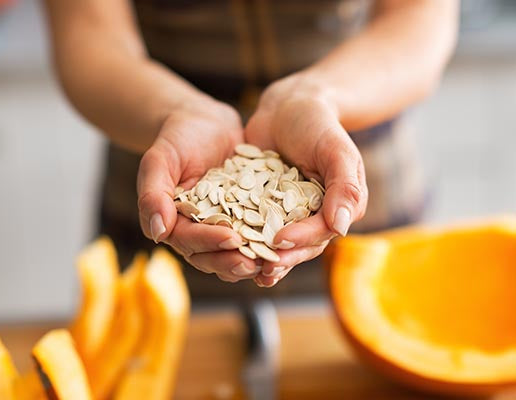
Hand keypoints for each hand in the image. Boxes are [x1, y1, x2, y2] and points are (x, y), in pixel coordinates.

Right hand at [137, 96, 261, 281]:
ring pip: (234, 253)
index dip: (209, 242)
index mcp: (174, 223)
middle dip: (232, 261)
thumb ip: (153, 195)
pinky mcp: (245, 217)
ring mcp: (222, 226)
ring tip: (272, 262)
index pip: (189, 241)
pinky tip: (286, 241)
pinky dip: (267, 242)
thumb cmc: (177, 139)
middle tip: (255, 264)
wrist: (206, 124)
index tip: (230, 239)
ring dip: (252, 260)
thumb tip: (157, 233)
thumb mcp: (160, 160)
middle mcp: (197, 230)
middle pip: (212, 256)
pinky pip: (255, 235)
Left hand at [245, 73, 367, 286]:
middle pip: (299, 244)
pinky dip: (243, 238)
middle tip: (263, 270)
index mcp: (336, 207)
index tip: (281, 240)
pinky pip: (253, 225)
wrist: (286, 108)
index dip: (302, 239)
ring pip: (276, 242)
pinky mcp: (261, 206)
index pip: (321, 231)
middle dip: (282, 258)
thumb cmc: (317, 124)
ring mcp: (286, 213)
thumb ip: (345, 186)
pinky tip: (228, 247)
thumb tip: (342, 227)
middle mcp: (312, 215)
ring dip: (262, 257)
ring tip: (246, 270)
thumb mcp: (336, 150)